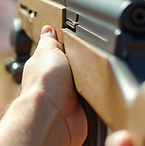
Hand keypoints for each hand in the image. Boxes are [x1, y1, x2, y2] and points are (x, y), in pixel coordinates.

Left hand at [18, 25, 87, 145]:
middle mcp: (57, 82)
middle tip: (91, 59)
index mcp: (46, 66)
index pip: (63, 52)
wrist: (54, 116)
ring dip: (94, 80)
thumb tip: (48, 29)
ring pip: (90, 83)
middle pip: (79, 67)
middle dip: (86, 64)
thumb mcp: (48, 51)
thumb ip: (51, 41)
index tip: (84, 39)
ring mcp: (70, 98)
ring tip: (95, 75)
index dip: (73, 46)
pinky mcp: (83, 111)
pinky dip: (98, 97)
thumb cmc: (45, 85)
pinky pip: (96, 100)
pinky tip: (98, 91)